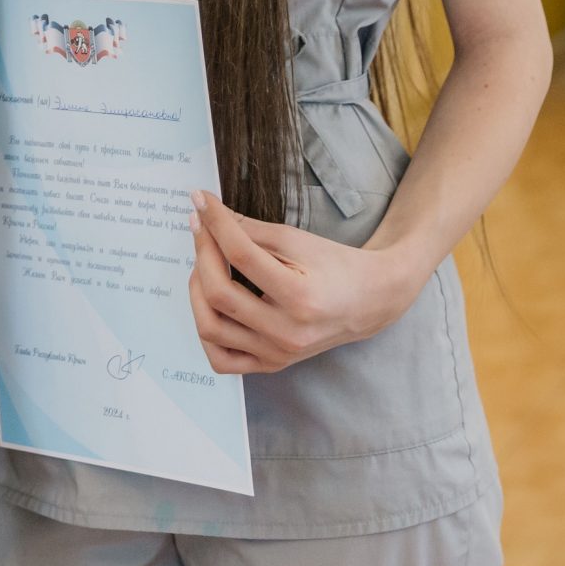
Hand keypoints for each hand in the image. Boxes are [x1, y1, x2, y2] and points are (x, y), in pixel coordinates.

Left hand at [186, 189, 423, 374]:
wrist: (368, 301)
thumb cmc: (335, 266)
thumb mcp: (297, 240)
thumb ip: (251, 230)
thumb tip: (208, 215)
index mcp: (300, 297)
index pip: (241, 255)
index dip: (215, 223)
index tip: (200, 201)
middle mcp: (287, 333)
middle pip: (219, 293)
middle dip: (202, 253)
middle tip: (201, 230)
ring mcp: (278, 354)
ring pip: (211, 329)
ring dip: (197, 291)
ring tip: (203, 265)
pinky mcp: (271, 364)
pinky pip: (222, 360)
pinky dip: (207, 332)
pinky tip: (209, 304)